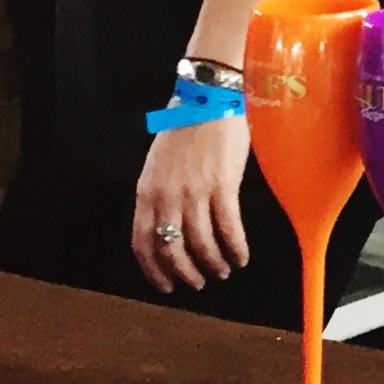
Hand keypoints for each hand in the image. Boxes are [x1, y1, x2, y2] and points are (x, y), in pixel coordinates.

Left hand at [132, 113, 251, 293]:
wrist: (208, 98)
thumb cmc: (185, 127)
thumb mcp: (159, 164)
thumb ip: (160, 194)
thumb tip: (170, 224)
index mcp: (146, 192)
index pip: (143, 243)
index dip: (154, 270)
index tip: (166, 285)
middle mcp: (166, 196)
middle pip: (171, 249)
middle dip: (185, 272)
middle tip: (198, 283)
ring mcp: (194, 192)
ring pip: (200, 243)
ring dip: (213, 264)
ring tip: (223, 271)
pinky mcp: (222, 185)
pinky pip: (227, 227)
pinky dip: (235, 247)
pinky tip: (241, 256)